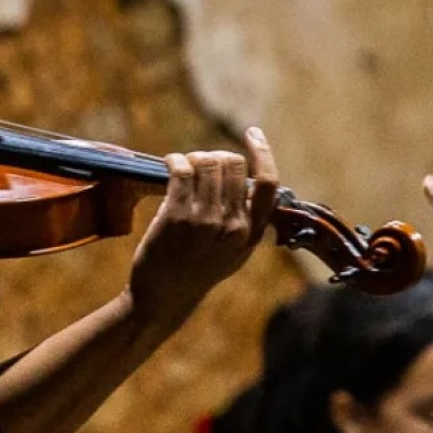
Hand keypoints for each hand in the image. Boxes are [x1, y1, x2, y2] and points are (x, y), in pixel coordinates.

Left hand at [128, 129, 278, 328]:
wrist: (163, 297)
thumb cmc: (196, 271)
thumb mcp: (233, 254)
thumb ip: (245, 223)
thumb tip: (246, 183)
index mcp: (250, 233)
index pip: (268, 184)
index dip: (263, 153)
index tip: (253, 134)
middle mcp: (233, 226)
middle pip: (233, 164)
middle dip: (214, 156)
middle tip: (198, 165)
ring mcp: (205, 220)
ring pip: (206, 162)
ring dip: (192, 157)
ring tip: (182, 167)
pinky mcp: (177, 215)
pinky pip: (181, 170)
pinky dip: (174, 160)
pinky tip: (169, 164)